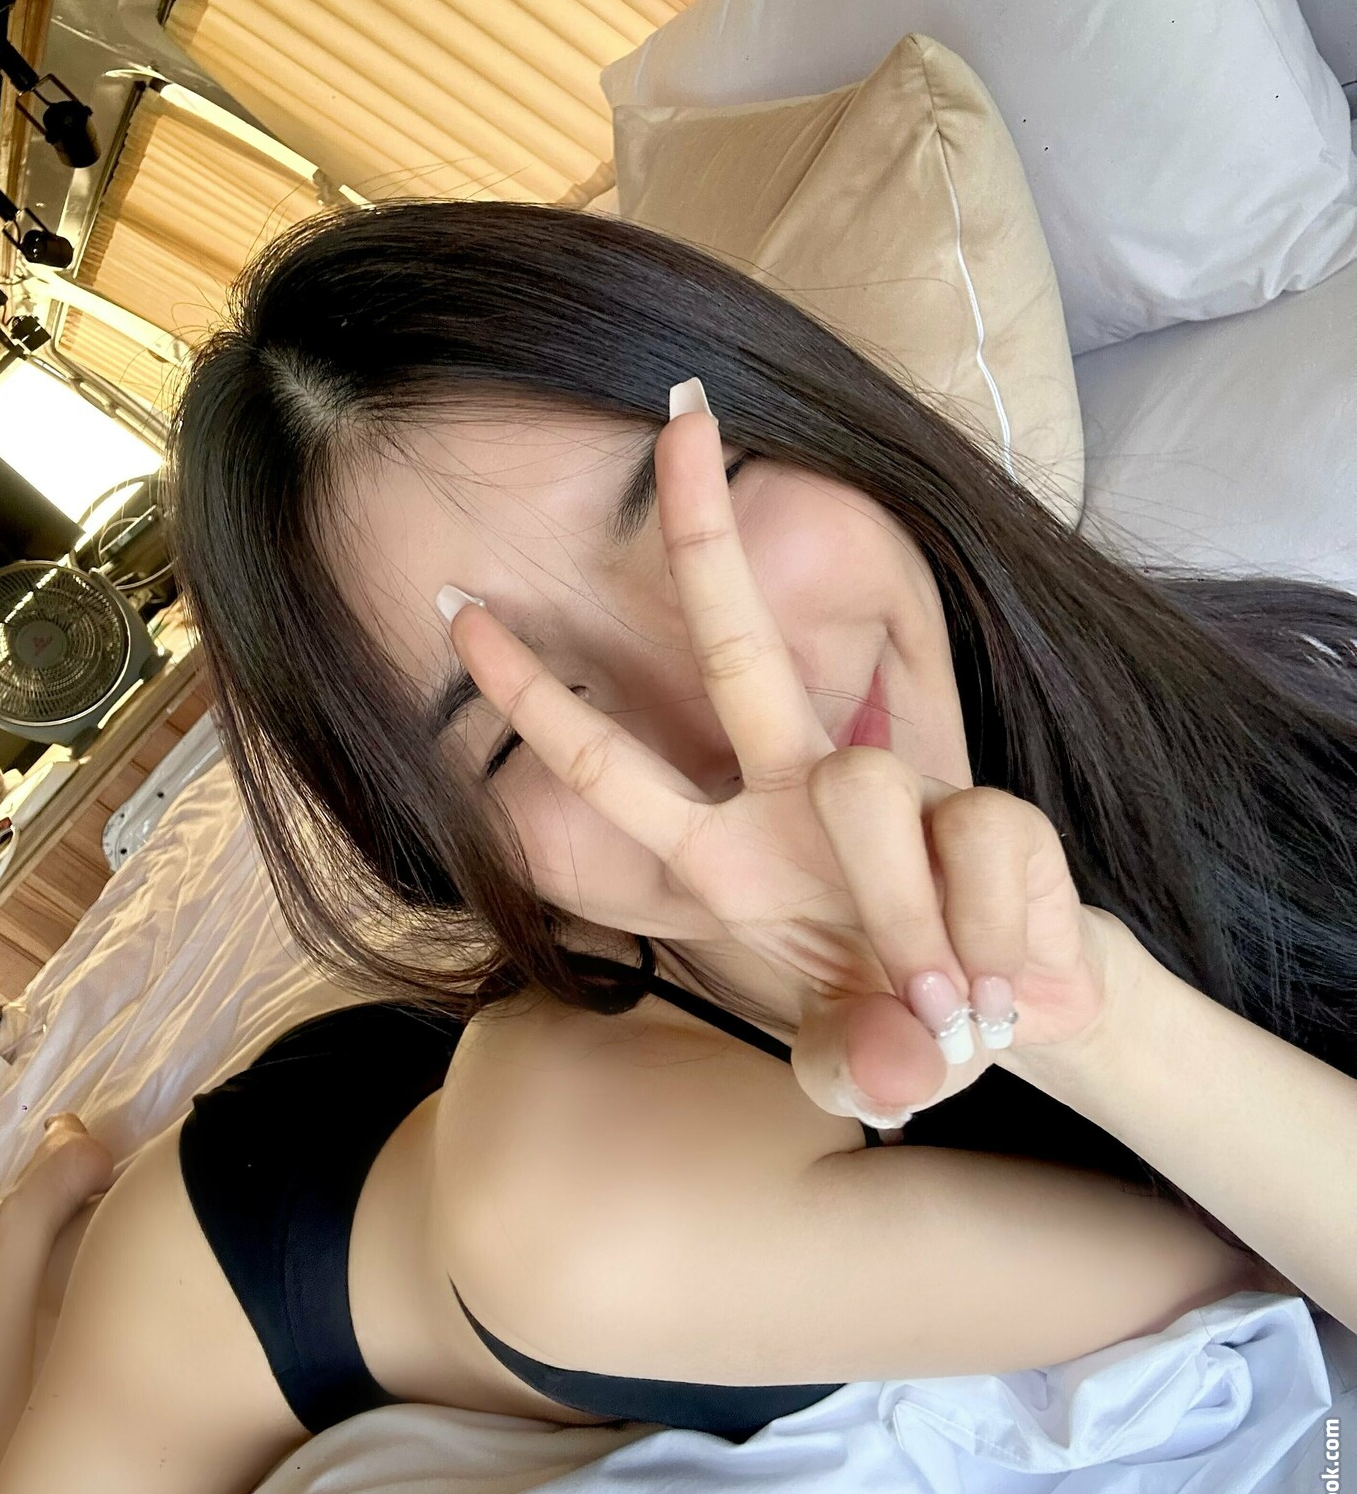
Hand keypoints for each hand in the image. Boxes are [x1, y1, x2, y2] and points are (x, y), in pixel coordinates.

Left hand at [438, 379, 1118, 1123]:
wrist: (1031, 1009)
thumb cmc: (907, 1014)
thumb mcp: (859, 1053)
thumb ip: (856, 1062)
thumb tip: (898, 1072)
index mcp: (729, 857)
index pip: (608, 770)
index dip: (535, 700)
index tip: (461, 613)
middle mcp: (798, 802)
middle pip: (737, 652)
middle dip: (705, 541)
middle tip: (683, 421)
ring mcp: (890, 792)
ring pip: (864, 786)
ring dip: (904, 917)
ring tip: (954, 1005)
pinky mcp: (985, 805)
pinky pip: (975, 851)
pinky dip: (989, 936)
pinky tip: (1009, 979)